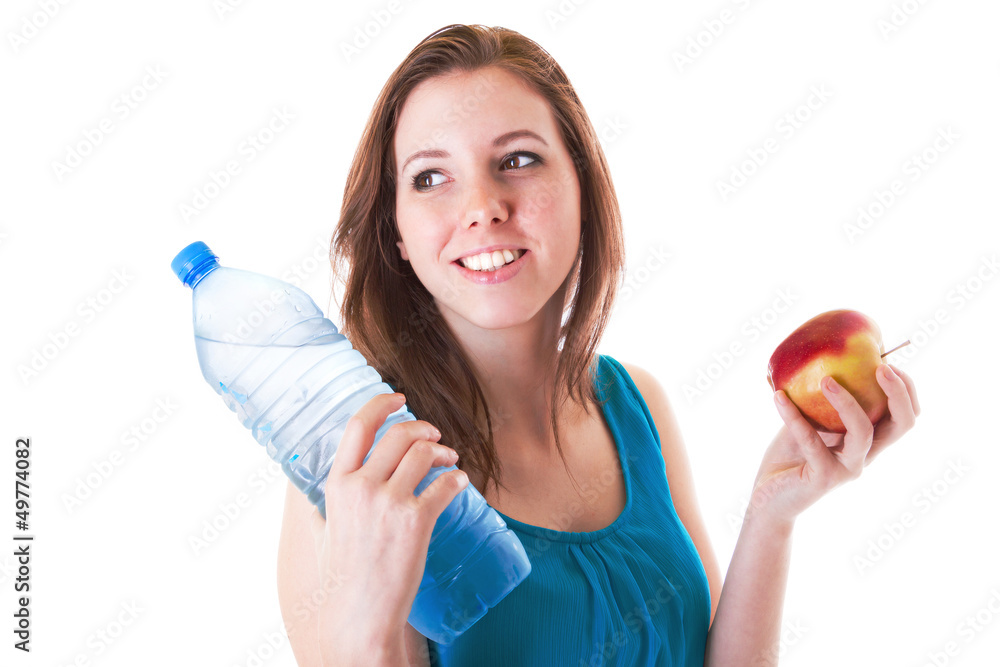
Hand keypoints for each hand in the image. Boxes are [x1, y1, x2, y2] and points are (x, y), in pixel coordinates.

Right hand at [308, 392, 468, 655]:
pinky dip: (458, 479)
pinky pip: (445, 484)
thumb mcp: (323, 530)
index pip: (358, 425)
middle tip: (436, 436)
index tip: (399, 398)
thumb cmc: (342, 576)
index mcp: (337, 483)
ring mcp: (389, 503)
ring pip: (425, 453)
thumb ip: (327, 504)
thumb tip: (331, 488)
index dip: (381, 404)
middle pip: (400, 434)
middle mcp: (361, 486)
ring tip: (451, 459)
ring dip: (444, 451)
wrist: (358, 614)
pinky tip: (460, 483)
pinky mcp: (416, 521)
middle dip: (424, 429)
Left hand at [749, 364, 919, 526]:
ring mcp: (847, 469)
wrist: (768, 498)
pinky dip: (794, 416)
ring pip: (863, 432)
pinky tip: (778, 396)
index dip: (906, 389)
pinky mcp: (823, 478)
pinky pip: (811, 441)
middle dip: (898, 392)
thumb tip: (816, 355)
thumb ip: (817, 398)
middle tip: (880, 366)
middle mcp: (865, 455)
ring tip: (825, 379)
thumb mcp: (807, 419)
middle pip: (902, 425)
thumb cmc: (789, 456)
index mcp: (869, 441)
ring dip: (848, 401)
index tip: (886, 360)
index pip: (904, 416)